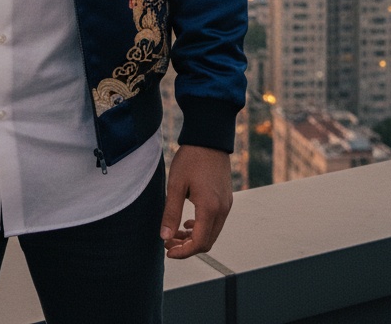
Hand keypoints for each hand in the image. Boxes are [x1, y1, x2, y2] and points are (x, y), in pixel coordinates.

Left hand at [159, 145, 232, 259]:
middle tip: (167, 242)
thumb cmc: (191, 159)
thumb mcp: (175, 185)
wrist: (209, 139)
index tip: (167, 251)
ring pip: (212, 233)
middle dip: (187, 247)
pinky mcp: (226, 200)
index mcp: (210, 208)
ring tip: (174, 233)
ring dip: (194, 238)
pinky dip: (202, 228)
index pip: (199, 243)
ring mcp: (226, 205)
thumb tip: (164, 237)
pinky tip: (188, 222)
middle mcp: (222, 210)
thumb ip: (171, 212)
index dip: (183, 252)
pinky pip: (216, 223)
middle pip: (207, 242)